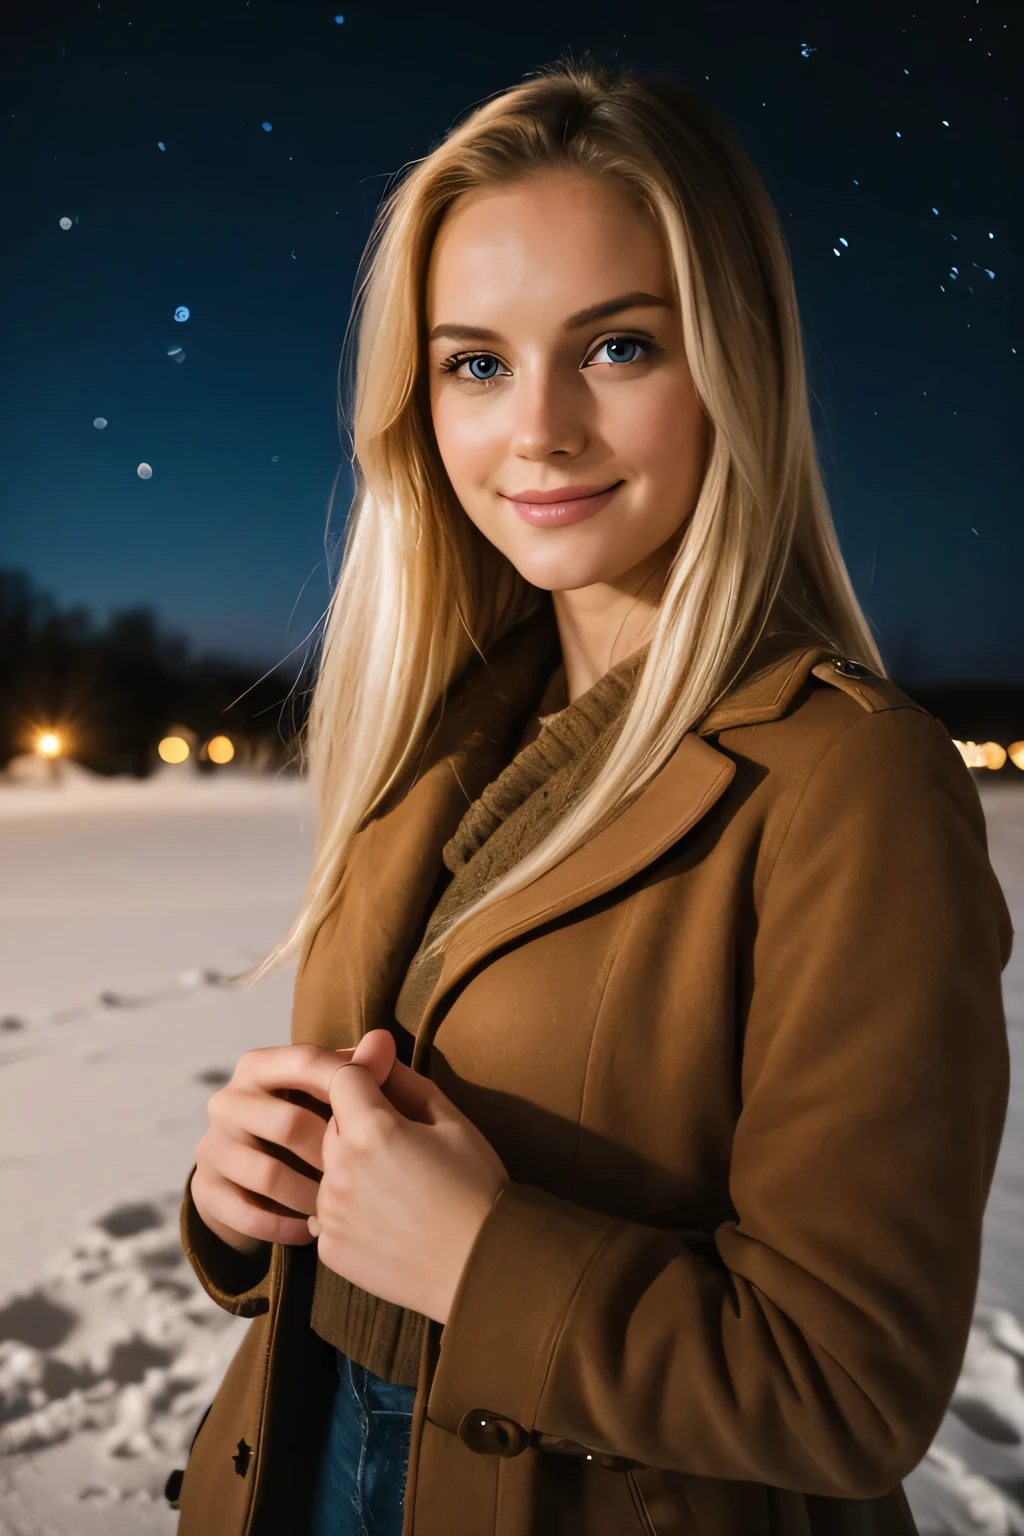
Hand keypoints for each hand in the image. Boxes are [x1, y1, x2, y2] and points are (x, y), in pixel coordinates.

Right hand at [191, 1042, 361, 1253]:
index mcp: (257, 1066)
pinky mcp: (204, 1189)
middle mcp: (227, 1100)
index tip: (381, 1114)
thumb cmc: (307, 1120)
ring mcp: (211, 1146)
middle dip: (332, 1154)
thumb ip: (359, 1068)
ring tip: (342, 1208)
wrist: (251, 1177)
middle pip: (288, 1124)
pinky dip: (285, 1225)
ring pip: (268, 1175)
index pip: (305, 1062)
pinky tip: (311, 1229)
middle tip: (365, 1178)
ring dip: (311, 1196)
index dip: (346, 1084)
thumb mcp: (330, 1093)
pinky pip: (247, 1213)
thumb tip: (384, 1040)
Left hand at [309, 1029, 509, 1324]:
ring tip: (397, 1187)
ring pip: (326, 1168)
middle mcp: (339, 1169)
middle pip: (330, 1123)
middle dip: (358, 1124)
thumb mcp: (451, 1121)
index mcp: (371, 1130)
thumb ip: (403, 1079)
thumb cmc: (477, 1188)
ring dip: (351, 1167)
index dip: (364, 1078)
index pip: (341, 1077)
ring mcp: (330, 1213)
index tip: (387, 1093)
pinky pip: (328, 1213)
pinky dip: (350, 1210)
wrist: (483, 1269)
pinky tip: (388, 1219)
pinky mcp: (329, 1248)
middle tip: (403, 1148)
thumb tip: (375, 1039)